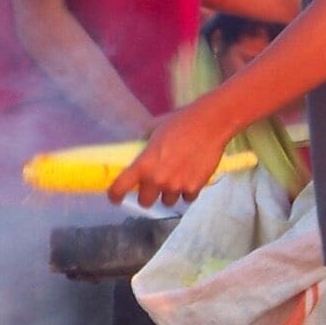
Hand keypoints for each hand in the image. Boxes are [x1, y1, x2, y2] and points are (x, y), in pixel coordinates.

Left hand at [108, 102, 233, 207]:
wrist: (210, 124)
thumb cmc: (181, 122)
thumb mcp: (155, 129)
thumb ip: (144, 144)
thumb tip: (138, 149)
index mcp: (143, 164)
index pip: (120, 188)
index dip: (115, 195)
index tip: (115, 197)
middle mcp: (158, 179)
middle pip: (145, 202)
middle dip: (148, 195)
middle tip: (154, 184)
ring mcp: (177, 186)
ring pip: (167, 201)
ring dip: (169, 193)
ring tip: (176, 178)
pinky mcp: (195, 187)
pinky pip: (187, 197)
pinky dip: (187, 191)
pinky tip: (191, 177)